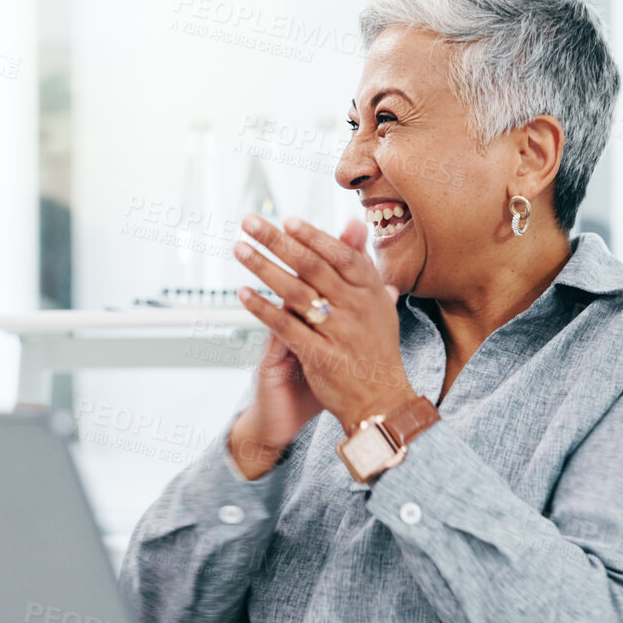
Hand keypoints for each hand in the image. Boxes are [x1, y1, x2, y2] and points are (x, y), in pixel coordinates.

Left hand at [231, 214, 418, 450]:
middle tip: (250, 222)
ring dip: (263, 267)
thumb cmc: (375, 348)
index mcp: (372, 291)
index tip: (287, 221)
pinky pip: (285, 326)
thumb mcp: (378, 303)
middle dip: (277, 241)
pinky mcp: (319, 355)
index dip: (313, 236)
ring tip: (240, 249)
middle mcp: (357, 307)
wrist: (382, 401)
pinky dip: (262, 308)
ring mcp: (338, 332)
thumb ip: (362, 263)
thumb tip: (354, 223)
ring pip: (294, 292)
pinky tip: (243, 293)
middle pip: (312, 266)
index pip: (340, 254)